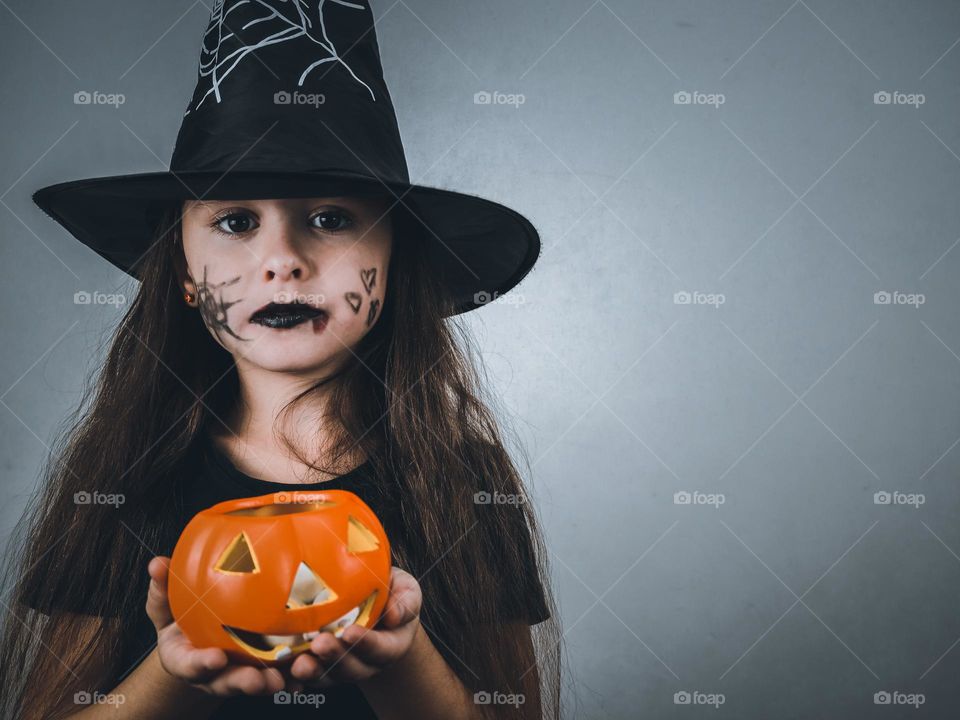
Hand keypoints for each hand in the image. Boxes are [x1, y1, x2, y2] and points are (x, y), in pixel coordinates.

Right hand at [146, 555, 290, 696]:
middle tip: (257, 679)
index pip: (190, 665)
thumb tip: (157, 563)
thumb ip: (162, 589)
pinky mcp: (260, 670)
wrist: (196, 639)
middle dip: (242, 682)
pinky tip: (305, 670)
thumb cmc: (181, 619)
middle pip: (226, 682)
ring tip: (283, 678)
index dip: (202, 664)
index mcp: (185, 659)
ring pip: (254, 682)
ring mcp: (236, 674)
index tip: (215, 659)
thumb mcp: (167, 606)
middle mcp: (212, 674)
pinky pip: (278, 675)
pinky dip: (291, 676)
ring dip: (269, 682)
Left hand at [287, 566, 421, 687]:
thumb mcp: (405, 590)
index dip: (366, 643)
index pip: (381, 649)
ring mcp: (343, 667)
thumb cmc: (390, 593)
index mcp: (391, 645)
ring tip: (299, 661)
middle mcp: (367, 662)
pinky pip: (309, 675)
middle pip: (352, 668)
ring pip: (329, 676)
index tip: (350, 632)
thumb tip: (395, 614)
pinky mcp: (322, 666)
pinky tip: (284, 668)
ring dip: (314, 670)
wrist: (374, 605)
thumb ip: (406, 600)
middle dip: (335, 657)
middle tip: (320, 643)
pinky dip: (296, 675)